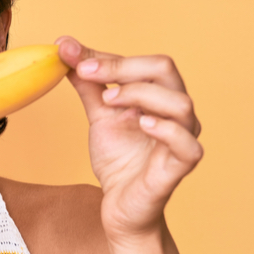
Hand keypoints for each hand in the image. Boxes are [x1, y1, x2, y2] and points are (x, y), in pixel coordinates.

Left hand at [57, 37, 203, 241]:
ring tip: (110, 101)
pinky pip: (188, 144)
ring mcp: (183, 138)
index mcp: (160, 95)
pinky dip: (165, 130)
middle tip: (89, 74)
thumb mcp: (100, 115)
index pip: (143, 62)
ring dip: (140, 94)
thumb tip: (66, 47)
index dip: (108, 57)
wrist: (120, 206)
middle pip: (165, 70)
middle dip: (123, 68)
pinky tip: (141, 124)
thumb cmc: (119, 160)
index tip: (72, 56)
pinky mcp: (181, 166)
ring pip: (179, 103)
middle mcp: (177, 112)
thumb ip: (89, 84)